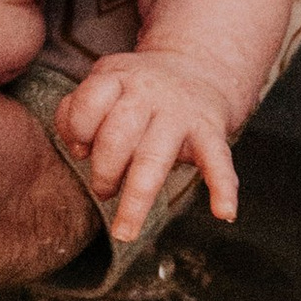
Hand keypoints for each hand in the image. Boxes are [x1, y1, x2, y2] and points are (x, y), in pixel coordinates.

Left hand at [58, 51, 235, 240]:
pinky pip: (218, 162)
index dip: (79, 131)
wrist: (200, 68)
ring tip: (123, 232)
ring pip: (154, 159)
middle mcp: (150, 94)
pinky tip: (223, 213)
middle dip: (103, 173)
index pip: (89, 105)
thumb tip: (79, 149)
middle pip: (117, 137)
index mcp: (120, 79)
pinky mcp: (211, 133)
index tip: (82, 148)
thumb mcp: (104, 82)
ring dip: (136, 200)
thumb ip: (76, 111)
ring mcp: (181, 115)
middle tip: (103, 190)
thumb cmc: (137, 89)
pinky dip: (223, 188)